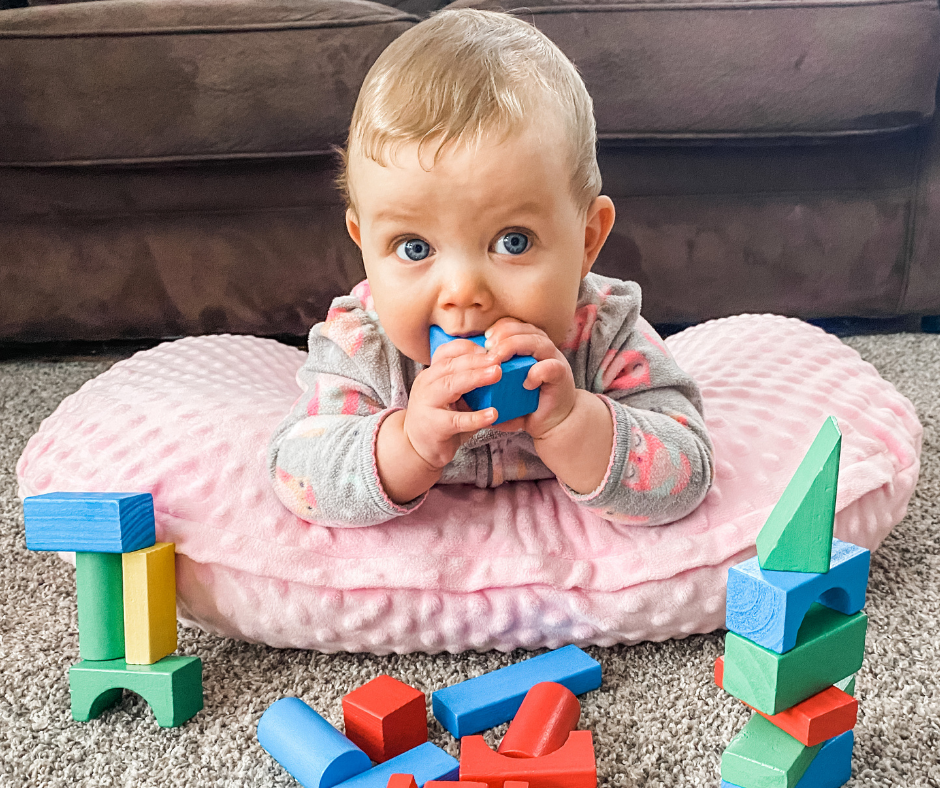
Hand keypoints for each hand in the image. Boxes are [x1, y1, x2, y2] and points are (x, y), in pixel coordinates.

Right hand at [403, 338, 500, 469]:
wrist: (417, 447)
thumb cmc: (440, 418)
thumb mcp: (450, 395)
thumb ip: (466, 381)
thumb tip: (498, 368)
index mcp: (430, 374)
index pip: (445, 352)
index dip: (467, 348)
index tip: (489, 349)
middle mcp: (425, 385)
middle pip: (449, 366)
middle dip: (476, 360)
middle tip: (498, 359)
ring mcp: (427, 405)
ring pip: (450, 386)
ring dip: (475, 378)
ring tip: (496, 374)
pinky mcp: (434, 427)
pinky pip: (456, 420)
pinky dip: (476, 417)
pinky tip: (492, 414)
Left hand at [483, 317, 577, 440]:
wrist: (553, 422)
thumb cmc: (526, 404)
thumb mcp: (504, 390)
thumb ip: (488, 384)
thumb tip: (460, 387)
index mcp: (529, 345)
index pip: (514, 325)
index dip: (499, 329)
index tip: (484, 341)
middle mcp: (543, 349)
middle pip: (524, 329)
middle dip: (503, 337)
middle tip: (488, 351)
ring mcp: (554, 360)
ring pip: (536, 342)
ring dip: (515, 348)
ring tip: (498, 363)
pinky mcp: (561, 377)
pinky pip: (550, 367)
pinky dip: (537, 372)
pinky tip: (526, 382)